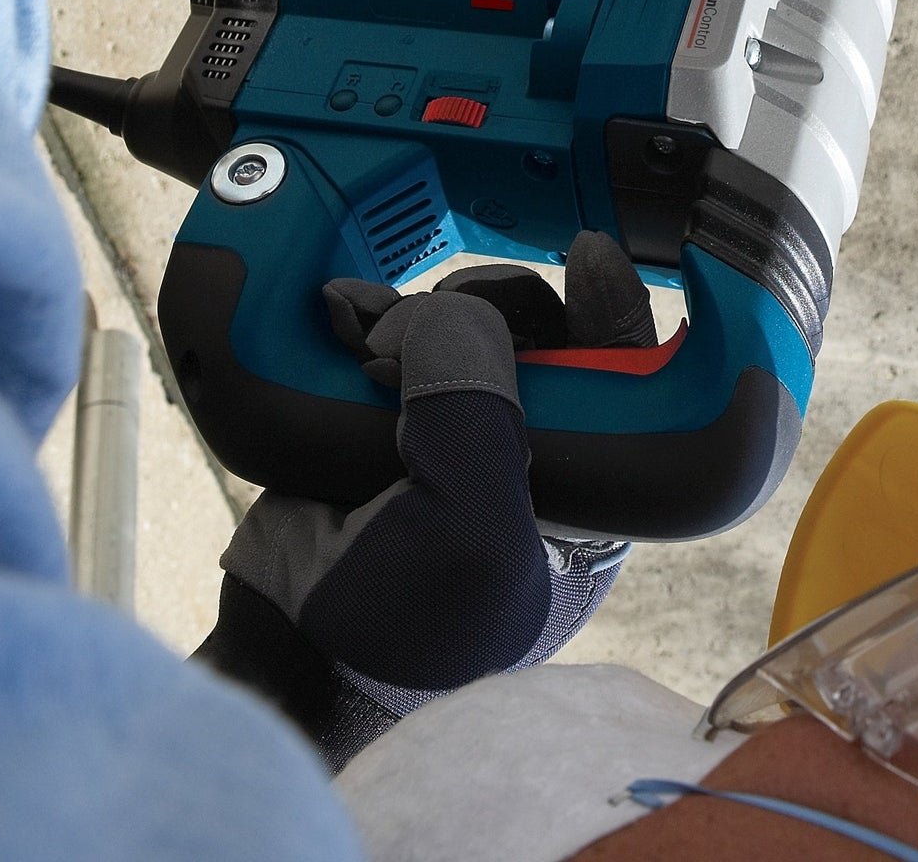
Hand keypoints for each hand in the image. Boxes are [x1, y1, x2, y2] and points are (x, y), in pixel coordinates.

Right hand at [194, 234, 654, 769]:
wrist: (291, 663)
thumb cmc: (408, 636)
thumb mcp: (468, 526)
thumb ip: (476, 411)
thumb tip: (450, 314)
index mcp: (588, 484)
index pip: (626, 374)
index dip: (611, 309)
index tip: (587, 254)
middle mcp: (530, 449)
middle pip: (536, 331)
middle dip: (487, 307)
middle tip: (435, 317)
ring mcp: (455, 430)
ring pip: (461, 327)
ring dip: (416, 311)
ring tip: (367, 332)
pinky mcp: (386, 420)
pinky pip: (393, 341)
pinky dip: (367, 318)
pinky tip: (340, 313)